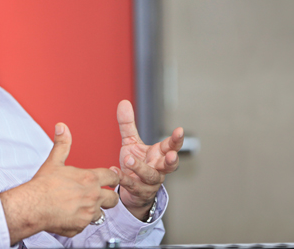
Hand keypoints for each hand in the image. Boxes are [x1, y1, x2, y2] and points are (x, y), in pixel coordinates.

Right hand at [0, 123, 119, 243]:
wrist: (33, 206)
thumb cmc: (44, 185)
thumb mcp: (54, 161)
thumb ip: (62, 144)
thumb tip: (62, 127)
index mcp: (89, 179)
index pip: (112, 177)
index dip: (113, 176)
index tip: (112, 177)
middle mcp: (93, 197)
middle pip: (113, 199)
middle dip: (109, 196)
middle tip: (101, 195)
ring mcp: (88, 214)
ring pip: (101, 214)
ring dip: (95, 210)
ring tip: (83, 206)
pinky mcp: (80, 227)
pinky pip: (86, 225)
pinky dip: (81, 221)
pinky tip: (71, 216)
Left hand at [110, 100, 183, 220]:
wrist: (132, 190)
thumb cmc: (136, 163)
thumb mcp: (131, 142)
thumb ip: (128, 124)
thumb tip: (123, 102)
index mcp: (159, 154)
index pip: (171, 146)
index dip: (176, 139)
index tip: (179, 130)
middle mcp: (158, 169)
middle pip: (170, 165)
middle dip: (172, 160)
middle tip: (171, 155)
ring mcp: (150, 182)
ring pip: (150, 175)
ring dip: (140, 168)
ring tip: (129, 159)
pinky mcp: (138, 191)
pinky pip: (131, 185)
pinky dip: (123, 178)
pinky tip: (114, 171)